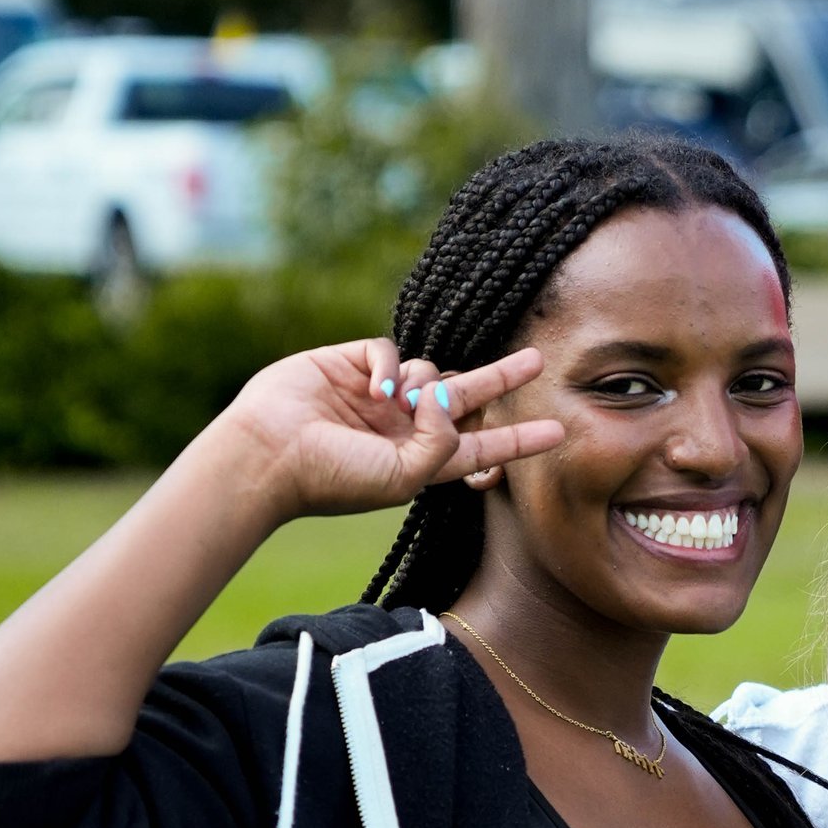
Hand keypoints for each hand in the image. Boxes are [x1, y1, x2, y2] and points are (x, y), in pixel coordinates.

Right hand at [223, 337, 564, 523]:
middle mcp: (404, 427)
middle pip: (466, 397)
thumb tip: (448, 398)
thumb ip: (442, 444)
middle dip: (500, 379)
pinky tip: (376, 387)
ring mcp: (379, 394)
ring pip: (430, 370)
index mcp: (420, 462)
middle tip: (536, 360)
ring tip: (396, 404)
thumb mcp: (402, 477)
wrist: (269, 454)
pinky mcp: (353, 362)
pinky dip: (391, 365)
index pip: (481, 449)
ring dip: (425, 383)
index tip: (558, 432)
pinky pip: (391, 350)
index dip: (518, 440)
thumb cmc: (333, 477)